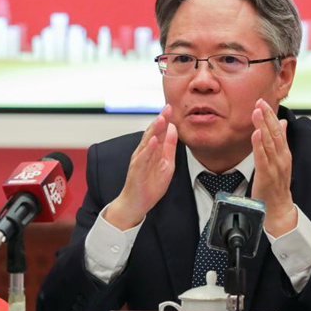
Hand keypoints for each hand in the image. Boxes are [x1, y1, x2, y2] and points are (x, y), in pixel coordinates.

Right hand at [105, 105, 177, 229]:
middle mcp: (144, 152)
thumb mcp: (166, 164)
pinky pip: (142, 158)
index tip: (171, 107)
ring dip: (154, 130)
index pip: (159, 131)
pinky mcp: (136, 170)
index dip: (165, 119)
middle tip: (167, 108)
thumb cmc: (149, 185)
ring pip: (147, 142)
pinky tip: (153, 141)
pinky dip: (148, 149)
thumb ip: (169, 147)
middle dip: (160, 120)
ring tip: (161, 119)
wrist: (136, 203)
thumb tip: (174, 129)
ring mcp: (140, 160)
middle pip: (152, 133)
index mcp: (153, 150)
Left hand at [251, 99, 296, 236]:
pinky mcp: (266, 176)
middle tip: (259, 101)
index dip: (270, 115)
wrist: (279, 209)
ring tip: (257, 112)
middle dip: (267, 116)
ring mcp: (275, 167)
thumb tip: (282, 122)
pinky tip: (255, 134)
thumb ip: (280, 141)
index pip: (278, 130)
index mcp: (284, 153)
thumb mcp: (280, 159)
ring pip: (269, 143)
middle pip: (275, 133)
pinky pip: (262, 159)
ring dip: (263, 126)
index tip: (263, 102)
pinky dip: (259, 146)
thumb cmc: (276, 185)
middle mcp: (282, 158)